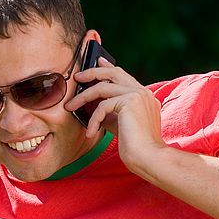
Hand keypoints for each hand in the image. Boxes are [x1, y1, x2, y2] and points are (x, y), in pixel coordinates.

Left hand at [64, 57, 165, 172]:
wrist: (149, 157)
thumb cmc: (136, 147)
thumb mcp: (121, 125)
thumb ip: (111, 112)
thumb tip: (93, 107)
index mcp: (144, 96)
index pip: (123, 76)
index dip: (108, 67)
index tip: (97, 61)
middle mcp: (143, 92)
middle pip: (114, 72)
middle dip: (92, 72)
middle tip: (77, 77)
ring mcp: (138, 95)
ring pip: (102, 88)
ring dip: (82, 97)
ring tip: (69, 107)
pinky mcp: (130, 102)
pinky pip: (102, 106)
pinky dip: (93, 120)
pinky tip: (90, 132)